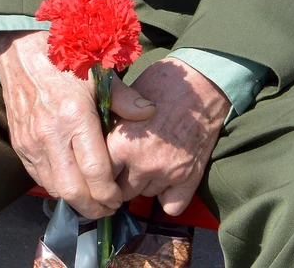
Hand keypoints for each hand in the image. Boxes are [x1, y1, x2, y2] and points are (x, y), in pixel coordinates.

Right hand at [0, 30, 129, 219]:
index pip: (96, 172)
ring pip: (54, 188)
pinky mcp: (19, 144)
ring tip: (92, 199)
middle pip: (73, 190)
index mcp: (75, 115)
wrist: (19, 52)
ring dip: (75, 201)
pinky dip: (56, 187)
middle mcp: (50, 133)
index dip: (110, 193)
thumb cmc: (64, 61)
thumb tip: (150, 113)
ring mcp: (31, 141)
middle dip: (94, 207)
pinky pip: (38, 177)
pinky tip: (71, 182)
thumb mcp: (98, 72)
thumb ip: (125, 98)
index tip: (120, 198)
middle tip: (108, 207)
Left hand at [105, 57, 228, 215]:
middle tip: (123, 166)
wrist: (200, 86)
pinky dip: (167, 197)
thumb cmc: (160, 87)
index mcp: (121, 145)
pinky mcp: (189, 179)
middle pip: (119, 191)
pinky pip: (171, 207)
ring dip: (142, 185)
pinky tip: (165, 180)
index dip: (97, 171)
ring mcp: (167, 174)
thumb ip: (110, 130)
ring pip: (144, 196)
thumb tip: (93, 148)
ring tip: (146, 163)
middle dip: (118, 181)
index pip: (97, 175)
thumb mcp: (123, 103)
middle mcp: (142, 165)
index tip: (99, 167)